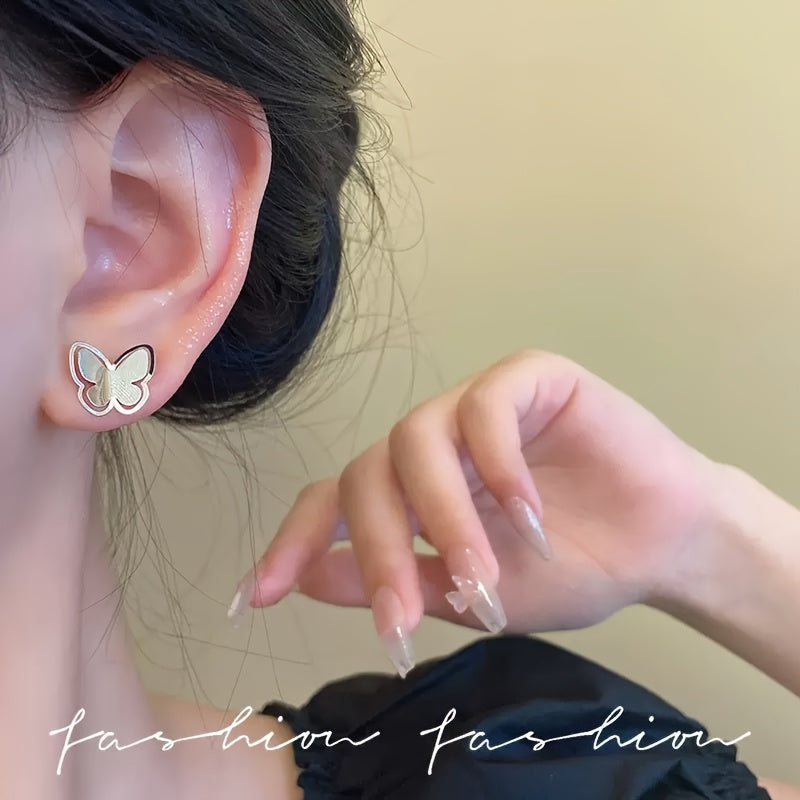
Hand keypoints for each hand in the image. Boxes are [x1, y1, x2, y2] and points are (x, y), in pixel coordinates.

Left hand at [232, 350, 720, 674]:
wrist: (660, 544)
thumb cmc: (569, 568)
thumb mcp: (473, 596)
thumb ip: (400, 582)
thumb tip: (308, 580)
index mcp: (411, 492)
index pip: (332, 501)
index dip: (292, 543)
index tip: (257, 597)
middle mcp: (431, 442)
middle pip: (366, 474)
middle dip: (378, 550)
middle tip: (402, 618)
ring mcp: (474, 405)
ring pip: (416, 437)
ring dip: (442, 515)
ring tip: (481, 574)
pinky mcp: (527, 378)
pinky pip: (487, 408)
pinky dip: (498, 465)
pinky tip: (528, 517)